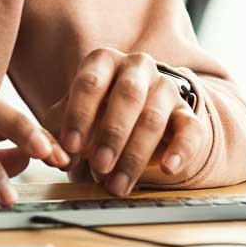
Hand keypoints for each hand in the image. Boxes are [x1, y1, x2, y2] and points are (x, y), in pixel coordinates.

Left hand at [47, 48, 203, 196]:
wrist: (137, 114)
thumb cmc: (96, 114)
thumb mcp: (73, 118)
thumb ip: (57, 135)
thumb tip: (55, 157)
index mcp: (104, 61)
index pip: (90, 82)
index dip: (79, 115)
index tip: (70, 147)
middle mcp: (137, 67)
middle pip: (128, 95)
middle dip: (112, 133)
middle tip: (99, 166)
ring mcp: (165, 88)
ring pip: (154, 117)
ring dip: (135, 154)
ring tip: (117, 185)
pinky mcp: (187, 113)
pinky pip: (190, 129)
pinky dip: (180, 150)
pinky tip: (168, 168)